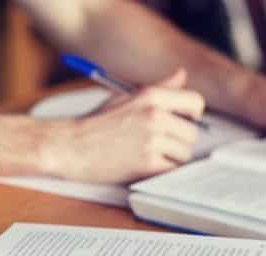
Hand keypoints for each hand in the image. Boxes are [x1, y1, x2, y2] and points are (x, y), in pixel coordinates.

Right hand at [40, 68, 204, 182]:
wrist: (69, 146)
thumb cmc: (93, 124)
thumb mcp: (125, 97)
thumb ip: (158, 87)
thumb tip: (182, 74)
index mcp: (152, 96)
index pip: (196, 102)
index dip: (192, 115)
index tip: (181, 123)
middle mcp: (155, 115)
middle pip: (192, 132)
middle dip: (178, 141)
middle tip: (156, 145)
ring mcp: (152, 140)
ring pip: (184, 153)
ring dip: (170, 158)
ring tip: (146, 155)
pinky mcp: (147, 162)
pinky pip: (171, 169)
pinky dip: (160, 171)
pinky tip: (142, 165)